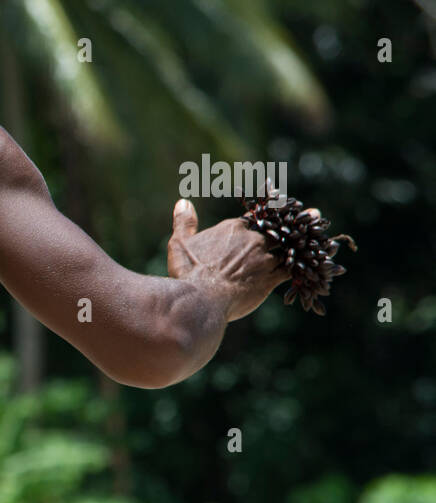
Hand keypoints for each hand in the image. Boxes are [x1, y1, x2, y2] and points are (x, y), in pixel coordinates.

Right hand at [167, 199, 308, 321]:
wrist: (199, 300)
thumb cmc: (187, 274)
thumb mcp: (179, 245)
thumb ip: (184, 222)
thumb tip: (183, 202)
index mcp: (234, 228)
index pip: (258, 217)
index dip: (271, 215)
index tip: (281, 211)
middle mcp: (254, 239)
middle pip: (281, 228)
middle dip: (298, 222)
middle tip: (316, 215)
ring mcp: (265, 258)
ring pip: (292, 247)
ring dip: (308, 243)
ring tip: (324, 237)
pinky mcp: (272, 278)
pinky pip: (296, 270)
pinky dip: (309, 267)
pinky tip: (319, 267)